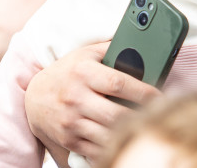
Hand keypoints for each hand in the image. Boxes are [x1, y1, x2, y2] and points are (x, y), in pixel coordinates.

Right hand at [24, 42, 159, 163]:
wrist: (35, 97)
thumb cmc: (67, 72)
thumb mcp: (86, 54)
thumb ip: (112, 49)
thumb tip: (142, 46)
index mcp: (83, 72)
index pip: (119, 83)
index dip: (144, 92)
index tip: (161, 97)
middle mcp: (76, 97)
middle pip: (117, 114)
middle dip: (142, 117)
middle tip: (158, 116)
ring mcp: (71, 121)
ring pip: (108, 135)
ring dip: (130, 134)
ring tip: (145, 128)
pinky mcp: (69, 139)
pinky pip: (97, 149)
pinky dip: (114, 147)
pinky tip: (125, 140)